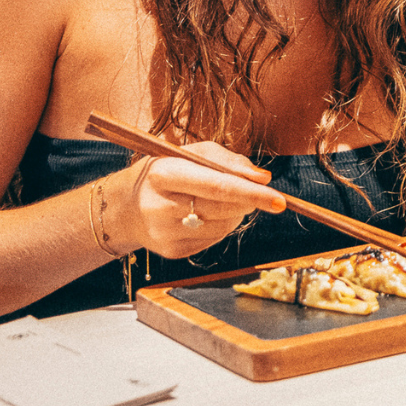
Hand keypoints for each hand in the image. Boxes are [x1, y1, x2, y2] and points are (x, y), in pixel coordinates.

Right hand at [104, 142, 286, 257]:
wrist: (126, 206)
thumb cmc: (165, 172)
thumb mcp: (190, 153)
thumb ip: (229, 161)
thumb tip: (263, 177)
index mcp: (165, 174)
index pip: (218, 186)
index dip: (252, 193)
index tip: (279, 199)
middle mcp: (162, 207)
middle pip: (225, 208)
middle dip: (249, 201)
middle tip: (254, 192)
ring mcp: (165, 234)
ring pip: (224, 226)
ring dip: (236, 212)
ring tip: (217, 199)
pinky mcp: (172, 252)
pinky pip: (215, 239)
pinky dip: (221, 226)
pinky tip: (204, 215)